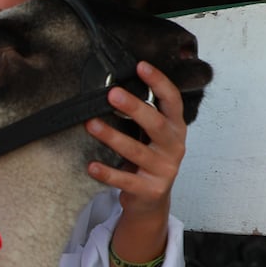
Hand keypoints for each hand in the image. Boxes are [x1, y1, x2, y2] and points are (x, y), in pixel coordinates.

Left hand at [85, 61, 188, 266]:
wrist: (151, 200)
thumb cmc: (148, 159)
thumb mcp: (152, 137)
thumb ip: (142, 117)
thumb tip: (114, 89)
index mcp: (175, 129)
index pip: (172, 101)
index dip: (159, 83)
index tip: (140, 66)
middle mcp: (173, 147)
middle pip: (156, 124)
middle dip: (135, 108)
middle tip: (113, 94)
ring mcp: (163, 170)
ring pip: (136, 151)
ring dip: (112, 137)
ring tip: (90, 125)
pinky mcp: (149, 189)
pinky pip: (124, 180)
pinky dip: (106, 173)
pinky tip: (90, 166)